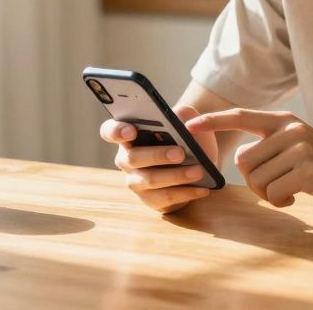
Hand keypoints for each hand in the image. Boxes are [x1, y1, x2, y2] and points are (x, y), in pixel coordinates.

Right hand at [99, 105, 219, 213]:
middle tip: (180, 152)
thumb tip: (180, 116)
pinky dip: (185, 192)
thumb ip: (184, 114)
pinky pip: (164, 198)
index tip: (131, 131)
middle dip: (156, 155)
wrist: (200, 163)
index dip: (116, 131)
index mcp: (128, 134)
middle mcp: (127, 158)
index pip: (110, 131)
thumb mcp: (189, 122)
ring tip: (198, 171)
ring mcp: (136, 181)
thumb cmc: (187, 138)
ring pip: (150, 180)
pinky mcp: (150, 199)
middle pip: (133, 157)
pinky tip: (202, 188)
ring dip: (176, 176)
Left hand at [186, 109, 312, 211]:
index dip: (213, 121)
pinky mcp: (308, 171)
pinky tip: (299, 196)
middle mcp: (290, 129)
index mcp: (285, 121)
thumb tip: (240, 158)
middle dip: (255, 181)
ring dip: (270, 194)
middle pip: (243, 160)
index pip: (240, 116)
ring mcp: (300, 148)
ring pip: (257, 180)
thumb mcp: (299, 145)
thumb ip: (273, 145)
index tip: (190, 125)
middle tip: (278, 186)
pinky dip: (282, 201)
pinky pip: (273, 193)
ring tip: (292, 189)